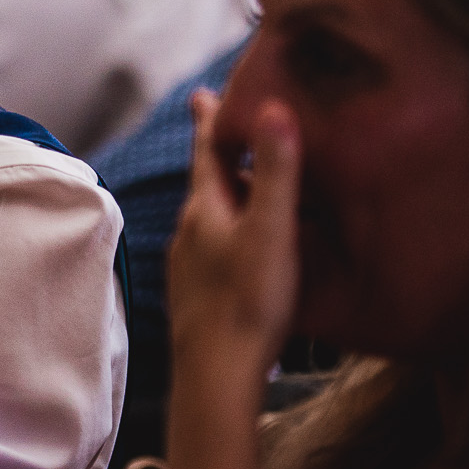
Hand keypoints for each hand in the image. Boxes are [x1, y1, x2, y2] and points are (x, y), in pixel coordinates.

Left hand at [167, 89, 301, 385]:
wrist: (215, 374)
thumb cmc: (248, 302)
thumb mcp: (271, 232)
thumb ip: (277, 173)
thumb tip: (274, 107)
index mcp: (206, 209)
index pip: (207, 152)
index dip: (211, 121)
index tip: (203, 93)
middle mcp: (190, 231)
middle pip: (209, 183)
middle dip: (220, 156)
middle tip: (229, 132)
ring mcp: (191, 264)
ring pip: (212, 217)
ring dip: (228, 197)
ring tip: (245, 186)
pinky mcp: (200, 292)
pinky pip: (216, 248)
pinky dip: (231, 232)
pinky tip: (243, 247)